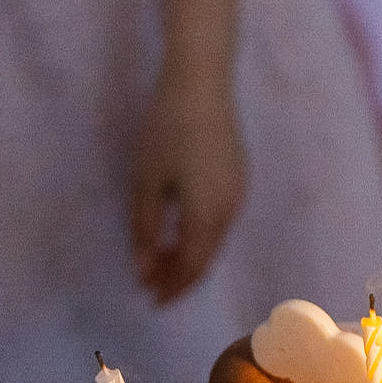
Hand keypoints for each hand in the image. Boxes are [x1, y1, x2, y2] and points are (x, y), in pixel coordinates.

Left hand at [129, 66, 245, 304]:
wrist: (202, 82)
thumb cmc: (167, 129)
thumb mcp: (146, 181)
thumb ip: (145, 229)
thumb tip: (143, 270)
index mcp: (208, 214)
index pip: (192, 266)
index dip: (171, 287)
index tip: (149, 300)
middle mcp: (230, 209)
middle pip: (206, 257)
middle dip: (179, 276)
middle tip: (151, 286)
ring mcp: (238, 192)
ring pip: (214, 239)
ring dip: (189, 256)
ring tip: (161, 262)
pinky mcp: (238, 177)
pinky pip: (220, 220)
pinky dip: (199, 235)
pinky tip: (181, 232)